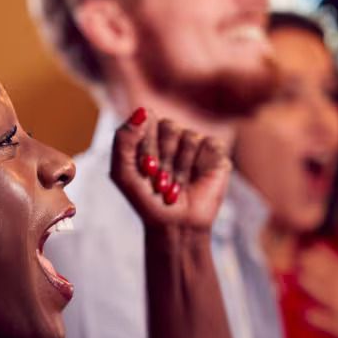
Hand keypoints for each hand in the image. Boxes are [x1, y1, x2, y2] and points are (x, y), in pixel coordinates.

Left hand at [110, 109, 230, 232]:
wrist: (176, 225)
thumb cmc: (147, 201)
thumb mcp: (123, 174)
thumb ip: (123, 141)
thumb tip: (142, 111)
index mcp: (147, 137)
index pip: (146, 119)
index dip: (145, 142)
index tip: (145, 164)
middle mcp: (171, 138)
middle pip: (168, 125)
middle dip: (162, 154)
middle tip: (160, 177)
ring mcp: (193, 144)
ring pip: (188, 136)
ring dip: (180, 165)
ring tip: (177, 183)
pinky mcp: (214, 152)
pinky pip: (209, 143)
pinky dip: (199, 162)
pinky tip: (195, 178)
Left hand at [297, 244, 337, 337]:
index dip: (330, 258)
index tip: (315, 246)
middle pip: (336, 279)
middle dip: (319, 268)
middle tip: (302, 256)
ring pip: (333, 297)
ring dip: (317, 288)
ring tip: (300, 278)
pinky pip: (334, 325)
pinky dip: (321, 320)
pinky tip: (307, 315)